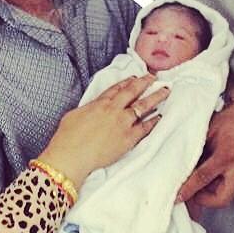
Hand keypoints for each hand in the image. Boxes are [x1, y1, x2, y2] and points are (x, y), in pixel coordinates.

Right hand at [39, 74, 168, 187]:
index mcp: (100, 103)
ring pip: (143, 106)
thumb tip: (93, 108)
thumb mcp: (75, 114)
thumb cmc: (68, 136)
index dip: (127, 82)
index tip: (135, 78)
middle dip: (145, 83)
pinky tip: (159, 117)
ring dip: (155, 97)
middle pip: (133, 92)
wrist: (73, 155)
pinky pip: (145, 128)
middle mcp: (114, 110)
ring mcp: (123, 123)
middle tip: (154, 77)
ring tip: (165, 91)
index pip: (117, 88)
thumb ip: (89, 108)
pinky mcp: (128, 139)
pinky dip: (153, 121)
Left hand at [176, 97, 233, 208]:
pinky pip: (230, 187)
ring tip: (194, 184)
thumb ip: (195, 150)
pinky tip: (205, 179)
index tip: (176, 196)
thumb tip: (178, 166)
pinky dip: (216, 187)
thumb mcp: (208, 132)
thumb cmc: (228, 119)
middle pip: (221, 199)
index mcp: (227, 155)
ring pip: (226, 195)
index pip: (204, 177)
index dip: (188, 189)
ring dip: (209, 194)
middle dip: (204, 201)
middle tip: (188, 193)